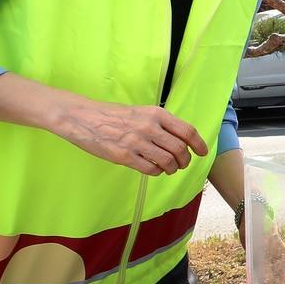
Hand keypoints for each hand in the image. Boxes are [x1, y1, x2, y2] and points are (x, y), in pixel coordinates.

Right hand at [53, 98, 207, 175]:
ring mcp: (137, 142)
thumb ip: (160, 123)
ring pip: (168, 162)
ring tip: (168, 168)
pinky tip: (153, 169)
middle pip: (180, 149)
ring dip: (172, 168)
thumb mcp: (141, 111)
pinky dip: (157, 172)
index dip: (198, 144)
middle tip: (182, 164)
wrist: (82, 117)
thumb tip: (180, 139)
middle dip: (185, 160)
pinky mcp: (125, 156)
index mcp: (156, 114)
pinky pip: (151, 169)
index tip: (202, 152)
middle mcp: (149, 127)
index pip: (187, 131)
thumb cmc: (112, 115)